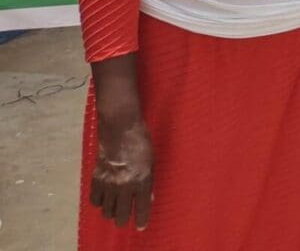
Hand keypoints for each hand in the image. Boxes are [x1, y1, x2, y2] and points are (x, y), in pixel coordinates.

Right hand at [90, 111, 152, 229]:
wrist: (119, 126)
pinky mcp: (96, 177)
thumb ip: (148, 180)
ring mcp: (108, 182)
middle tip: (125, 220)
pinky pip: (95, 199)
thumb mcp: (151, 160)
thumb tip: (148, 197)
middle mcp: (124, 184)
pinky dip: (99, 202)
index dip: (141, 219)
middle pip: (121, 214)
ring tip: (115, 210)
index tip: (140, 226)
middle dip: (123, 220)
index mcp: (142, 179)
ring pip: (106, 210)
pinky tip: (103, 199)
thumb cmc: (140, 140)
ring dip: (110, 212)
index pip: (141, 206)